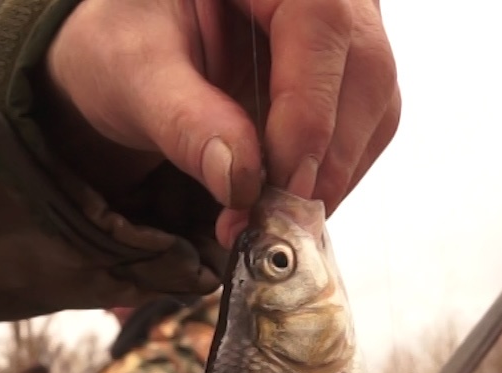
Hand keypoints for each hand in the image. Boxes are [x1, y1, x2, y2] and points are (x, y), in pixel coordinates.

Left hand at [45, 0, 400, 246]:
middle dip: (325, 156)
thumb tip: (240, 179)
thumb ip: (184, 121)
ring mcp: (347, 24)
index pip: (319, 25)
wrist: (134, 50)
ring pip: (374, 102)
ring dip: (331, 173)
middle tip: (276, 219)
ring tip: (272, 217)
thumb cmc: (127, 41)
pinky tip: (286, 198)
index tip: (282, 183)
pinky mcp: (350, 70)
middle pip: (364, 67)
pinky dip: (331, 172)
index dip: (309, 110)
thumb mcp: (133, 73)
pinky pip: (365, 125)